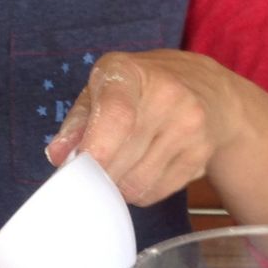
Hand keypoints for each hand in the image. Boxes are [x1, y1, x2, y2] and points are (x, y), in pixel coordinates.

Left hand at [45, 49, 230, 205]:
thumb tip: (58, 155)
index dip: (96, 149)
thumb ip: (78, 122)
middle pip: (120, 161)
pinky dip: (140, 191)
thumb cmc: (143, 90)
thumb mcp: (104, 89)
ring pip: (135, 185)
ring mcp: (189, 127)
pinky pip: (153, 194)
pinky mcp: (199, 156)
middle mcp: (168, 95)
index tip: (79, 168)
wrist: (209, 91)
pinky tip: (144, 167)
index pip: (116, 115)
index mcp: (131, 73)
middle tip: (96, 164)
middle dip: (98, 174)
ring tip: (123, 162)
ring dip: (119, 185)